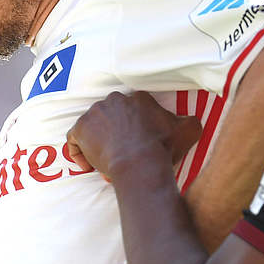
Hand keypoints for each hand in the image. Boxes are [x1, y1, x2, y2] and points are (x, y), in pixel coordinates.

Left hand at [65, 91, 200, 179]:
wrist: (141, 162)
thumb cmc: (163, 148)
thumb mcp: (188, 130)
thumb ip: (189, 120)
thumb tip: (189, 120)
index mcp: (138, 98)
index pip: (133, 109)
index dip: (135, 129)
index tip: (138, 144)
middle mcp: (114, 100)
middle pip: (112, 117)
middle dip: (116, 134)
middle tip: (122, 155)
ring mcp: (95, 113)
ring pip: (94, 127)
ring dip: (98, 143)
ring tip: (106, 164)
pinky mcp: (81, 128)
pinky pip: (74, 138)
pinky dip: (78, 151)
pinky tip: (88, 166)